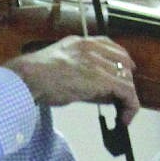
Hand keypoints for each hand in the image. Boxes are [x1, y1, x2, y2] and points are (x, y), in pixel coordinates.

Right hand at [7, 35, 138, 124]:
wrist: (28, 78)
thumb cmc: (35, 76)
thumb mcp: (60, 67)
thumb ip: (80, 73)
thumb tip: (96, 91)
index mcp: (79, 43)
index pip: (109, 45)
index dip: (122, 59)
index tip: (126, 70)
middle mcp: (91, 49)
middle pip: (122, 62)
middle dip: (125, 81)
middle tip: (122, 99)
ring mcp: (96, 62)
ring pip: (126, 78)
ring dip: (128, 97)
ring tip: (123, 112)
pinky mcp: (101, 79)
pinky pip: (127, 91)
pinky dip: (130, 105)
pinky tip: (124, 117)